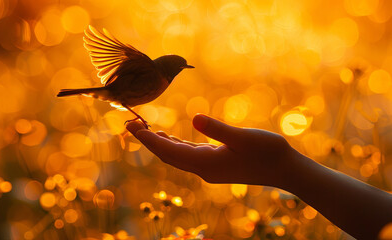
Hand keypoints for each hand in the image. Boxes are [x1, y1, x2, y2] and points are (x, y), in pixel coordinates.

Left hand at [126, 114, 297, 187]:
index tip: (133, 127)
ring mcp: (209, 168)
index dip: (150, 140)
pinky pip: (188, 155)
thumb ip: (218, 129)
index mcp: (206, 163)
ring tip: (144, 130)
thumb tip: (194, 118)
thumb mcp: (243, 137)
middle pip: (168, 155)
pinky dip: (175, 146)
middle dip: (148, 141)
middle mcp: (204, 169)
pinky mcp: (216, 164)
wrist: (285, 170)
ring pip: (176, 156)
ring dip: (159, 144)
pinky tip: (170, 138)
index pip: (169, 151)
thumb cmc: (268, 152)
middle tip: (130, 125)